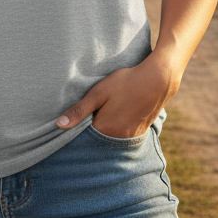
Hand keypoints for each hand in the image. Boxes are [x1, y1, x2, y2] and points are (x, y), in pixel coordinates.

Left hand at [55, 56, 181, 138]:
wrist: (158, 79)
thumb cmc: (125, 82)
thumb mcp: (99, 92)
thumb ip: (79, 110)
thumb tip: (59, 125)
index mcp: (105, 129)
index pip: (85, 136)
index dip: (80, 127)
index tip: (79, 118)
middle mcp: (118, 138)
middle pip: (99, 138)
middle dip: (93, 129)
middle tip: (94, 111)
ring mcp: (131, 136)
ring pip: (112, 137)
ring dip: (106, 129)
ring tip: (107, 112)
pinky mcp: (140, 131)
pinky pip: (124, 135)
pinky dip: (118, 128)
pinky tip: (119, 114)